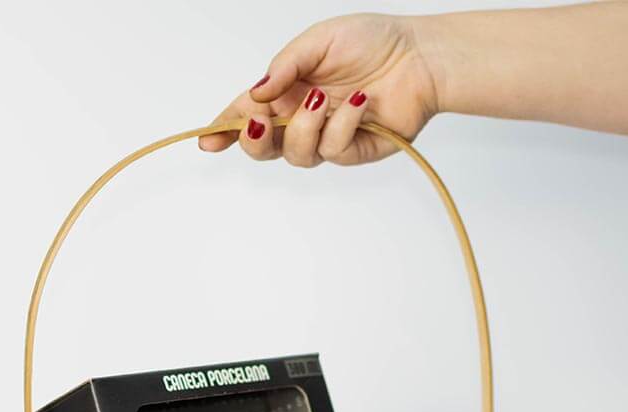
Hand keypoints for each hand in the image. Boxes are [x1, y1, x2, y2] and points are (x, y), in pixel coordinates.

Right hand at [198, 13, 437, 166]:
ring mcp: (326, 138)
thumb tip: (255, 94)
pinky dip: (343, 126)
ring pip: (296, 155)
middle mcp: (302, 119)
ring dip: (304, 128)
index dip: (224, 129)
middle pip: (264, 148)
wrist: (421, 57)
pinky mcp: (352, 151)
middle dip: (254, 141)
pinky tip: (361, 101)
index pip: (247, 115)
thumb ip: (284, 67)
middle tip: (259, 125)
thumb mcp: (319, 41)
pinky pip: (333, 151)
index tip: (206, 141)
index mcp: (287, 92)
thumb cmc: (374, 42)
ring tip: (325, 99)